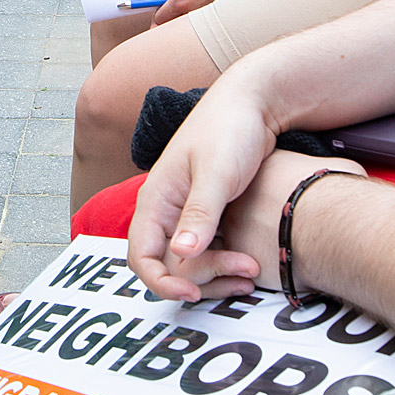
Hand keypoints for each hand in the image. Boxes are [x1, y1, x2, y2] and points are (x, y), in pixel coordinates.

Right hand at [135, 148, 368, 300]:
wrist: (254, 102)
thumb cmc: (230, 128)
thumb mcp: (217, 171)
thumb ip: (200, 212)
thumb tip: (181, 253)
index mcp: (156, 200)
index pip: (141, 256)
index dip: (161, 282)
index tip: (193, 293)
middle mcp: (166, 211)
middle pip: (169, 266)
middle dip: (203, 278)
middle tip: (245, 273)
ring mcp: (187, 214)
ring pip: (191, 262)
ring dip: (218, 274)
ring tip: (254, 271)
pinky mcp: (209, 215)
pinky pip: (208, 251)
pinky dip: (226, 262)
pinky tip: (251, 261)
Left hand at [145, 0, 254, 23]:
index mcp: (181, 3)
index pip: (158, 19)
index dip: (155, 14)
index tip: (156, 8)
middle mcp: (192, 16)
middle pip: (171, 27)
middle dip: (169, 20)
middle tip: (175, 6)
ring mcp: (206, 20)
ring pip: (186, 27)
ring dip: (184, 19)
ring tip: (195, 1)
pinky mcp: (218, 21)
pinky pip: (201, 25)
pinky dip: (199, 19)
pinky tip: (207, 2)